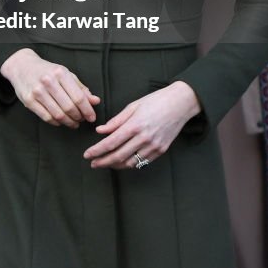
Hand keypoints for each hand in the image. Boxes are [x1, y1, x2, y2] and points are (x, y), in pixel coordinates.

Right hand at [0, 48, 99, 126]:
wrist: (22, 66)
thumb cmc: (47, 71)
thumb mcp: (65, 74)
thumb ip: (81, 88)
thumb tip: (95, 101)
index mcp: (60, 73)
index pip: (78, 97)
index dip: (87, 110)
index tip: (92, 118)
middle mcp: (48, 81)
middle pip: (69, 107)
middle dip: (78, 117)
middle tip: (81, 120)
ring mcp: (37, 91)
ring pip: (58, 114)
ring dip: (69, 122)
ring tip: (73, 123)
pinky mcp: (28, 100)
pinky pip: (46, 117)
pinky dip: (56, 122)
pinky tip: (60, 121)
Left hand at [83, 81, 199, 169]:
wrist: (180, 104)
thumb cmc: (155, 101)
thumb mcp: (133, 106)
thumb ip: (116, 121)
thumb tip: (100, 131)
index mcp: (135, 125)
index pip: (111, 143)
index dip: (97, 151)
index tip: (87, 155)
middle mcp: (144, 138)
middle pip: (118, 156)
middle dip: (103, 162)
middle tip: (93, 163)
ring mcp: (154, 146)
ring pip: (130, 162)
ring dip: (115, 165)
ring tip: (105, 163)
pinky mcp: (161, 150)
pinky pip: (142, 162)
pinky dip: (130, 164)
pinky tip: (122, 162)